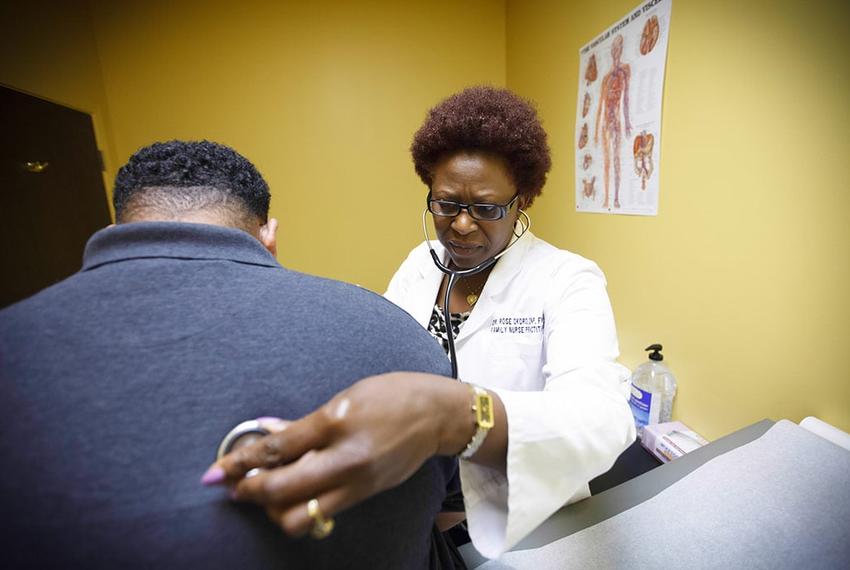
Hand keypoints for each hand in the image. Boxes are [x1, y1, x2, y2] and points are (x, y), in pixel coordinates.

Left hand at [201, 372, 470, 536]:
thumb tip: (265, 433)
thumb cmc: (391, 396)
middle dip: (249, 492)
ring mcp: (357, 483)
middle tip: (233, 486)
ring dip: (275, 509)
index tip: (215, 472)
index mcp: (336, 424)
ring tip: (266, 493)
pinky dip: (300, 509)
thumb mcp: (342, 399)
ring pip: (301, 517)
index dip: (239, 462)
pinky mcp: (365, 496)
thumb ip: (302, 423)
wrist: (436, 415)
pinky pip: (323, 515)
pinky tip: (293, 495)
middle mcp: (345, 459)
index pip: (277, 449)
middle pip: (282, 491)